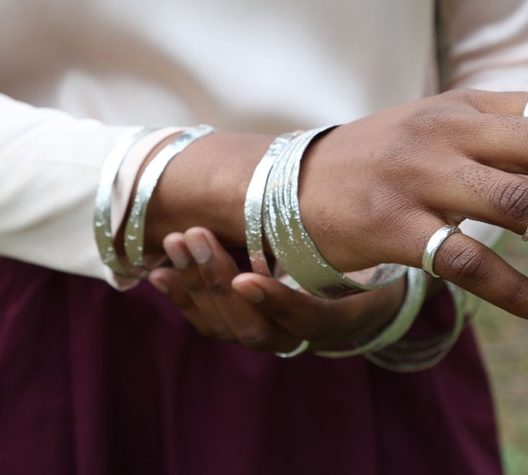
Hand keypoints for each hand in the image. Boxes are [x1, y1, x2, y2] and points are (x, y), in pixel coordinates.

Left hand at [148, 227, 405, 352]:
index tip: (246, 279)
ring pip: (225, 327)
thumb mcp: (368, 249)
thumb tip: (329, 189)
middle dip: (218, 280)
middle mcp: (298, 338)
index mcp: (338, 319)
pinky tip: (158, 273)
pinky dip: (182, 298)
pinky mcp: (241, 328)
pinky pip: (209, 323)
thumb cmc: (365, 259)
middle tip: (195, 236)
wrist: (355, 294)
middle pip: (253, 326)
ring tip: (174, 244)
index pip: (306, 319)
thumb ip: (345, 235)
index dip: (275, 302)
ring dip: (194, 285)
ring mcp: (266, 336)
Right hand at [297, 89, 527, 325]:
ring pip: (524, 208)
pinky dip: (522, 293)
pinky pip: (471, 263)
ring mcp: (417, 177)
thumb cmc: (377, 164)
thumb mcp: (440, 142)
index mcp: (462, 106)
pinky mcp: (392, 226)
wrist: (291, 184)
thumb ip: (507, 158)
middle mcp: (445, 133)